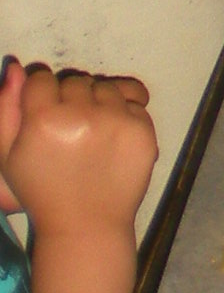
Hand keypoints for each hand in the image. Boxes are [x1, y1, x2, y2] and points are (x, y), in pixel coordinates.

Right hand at [0, 61, 154, 238]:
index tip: (45, 112)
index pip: (42, 79)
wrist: (86, 224)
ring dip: (98, 102)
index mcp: (44, 119)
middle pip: (75, 82)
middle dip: (70, 98)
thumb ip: (7, 109)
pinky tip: (113, 133)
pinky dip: (124, 112)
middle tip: (69, 126)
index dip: (42, 95)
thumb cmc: (41, 190)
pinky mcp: (142, 131)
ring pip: (105, 88)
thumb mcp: (8, 155)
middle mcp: (82, 114)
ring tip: (92, 131)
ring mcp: (116, 121)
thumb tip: (18, 68)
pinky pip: (133, 102)